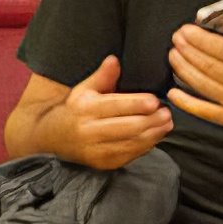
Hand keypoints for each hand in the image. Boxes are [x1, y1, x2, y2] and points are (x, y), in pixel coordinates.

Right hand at [50, 53, 172, 170]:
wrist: (55, 138)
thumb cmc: (76, 109)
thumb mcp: (84, 89)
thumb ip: (102, 76)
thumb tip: (114, 60)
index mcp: (84, 108)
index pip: (115, 106)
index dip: (138, 104)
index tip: (156, 101)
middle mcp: (88, 131)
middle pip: (127, 127)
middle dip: (151, 120)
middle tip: (167, 113)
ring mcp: (96, 150)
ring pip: (131, 143)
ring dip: (154, 134)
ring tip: (167, 123)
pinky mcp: (103, 164)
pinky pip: (130, 154)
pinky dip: (146, 145)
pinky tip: (156, 136)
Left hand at [168, 17, 222, 149]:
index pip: (221, 48)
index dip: (200, 38)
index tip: (186, 30)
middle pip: (208, 64)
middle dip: (187, 50)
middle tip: (175, 40)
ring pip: (203, 84)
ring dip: (183, 69)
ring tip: (173, 57)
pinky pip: (205, 110)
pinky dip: (187, 102)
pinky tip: (174, 92)